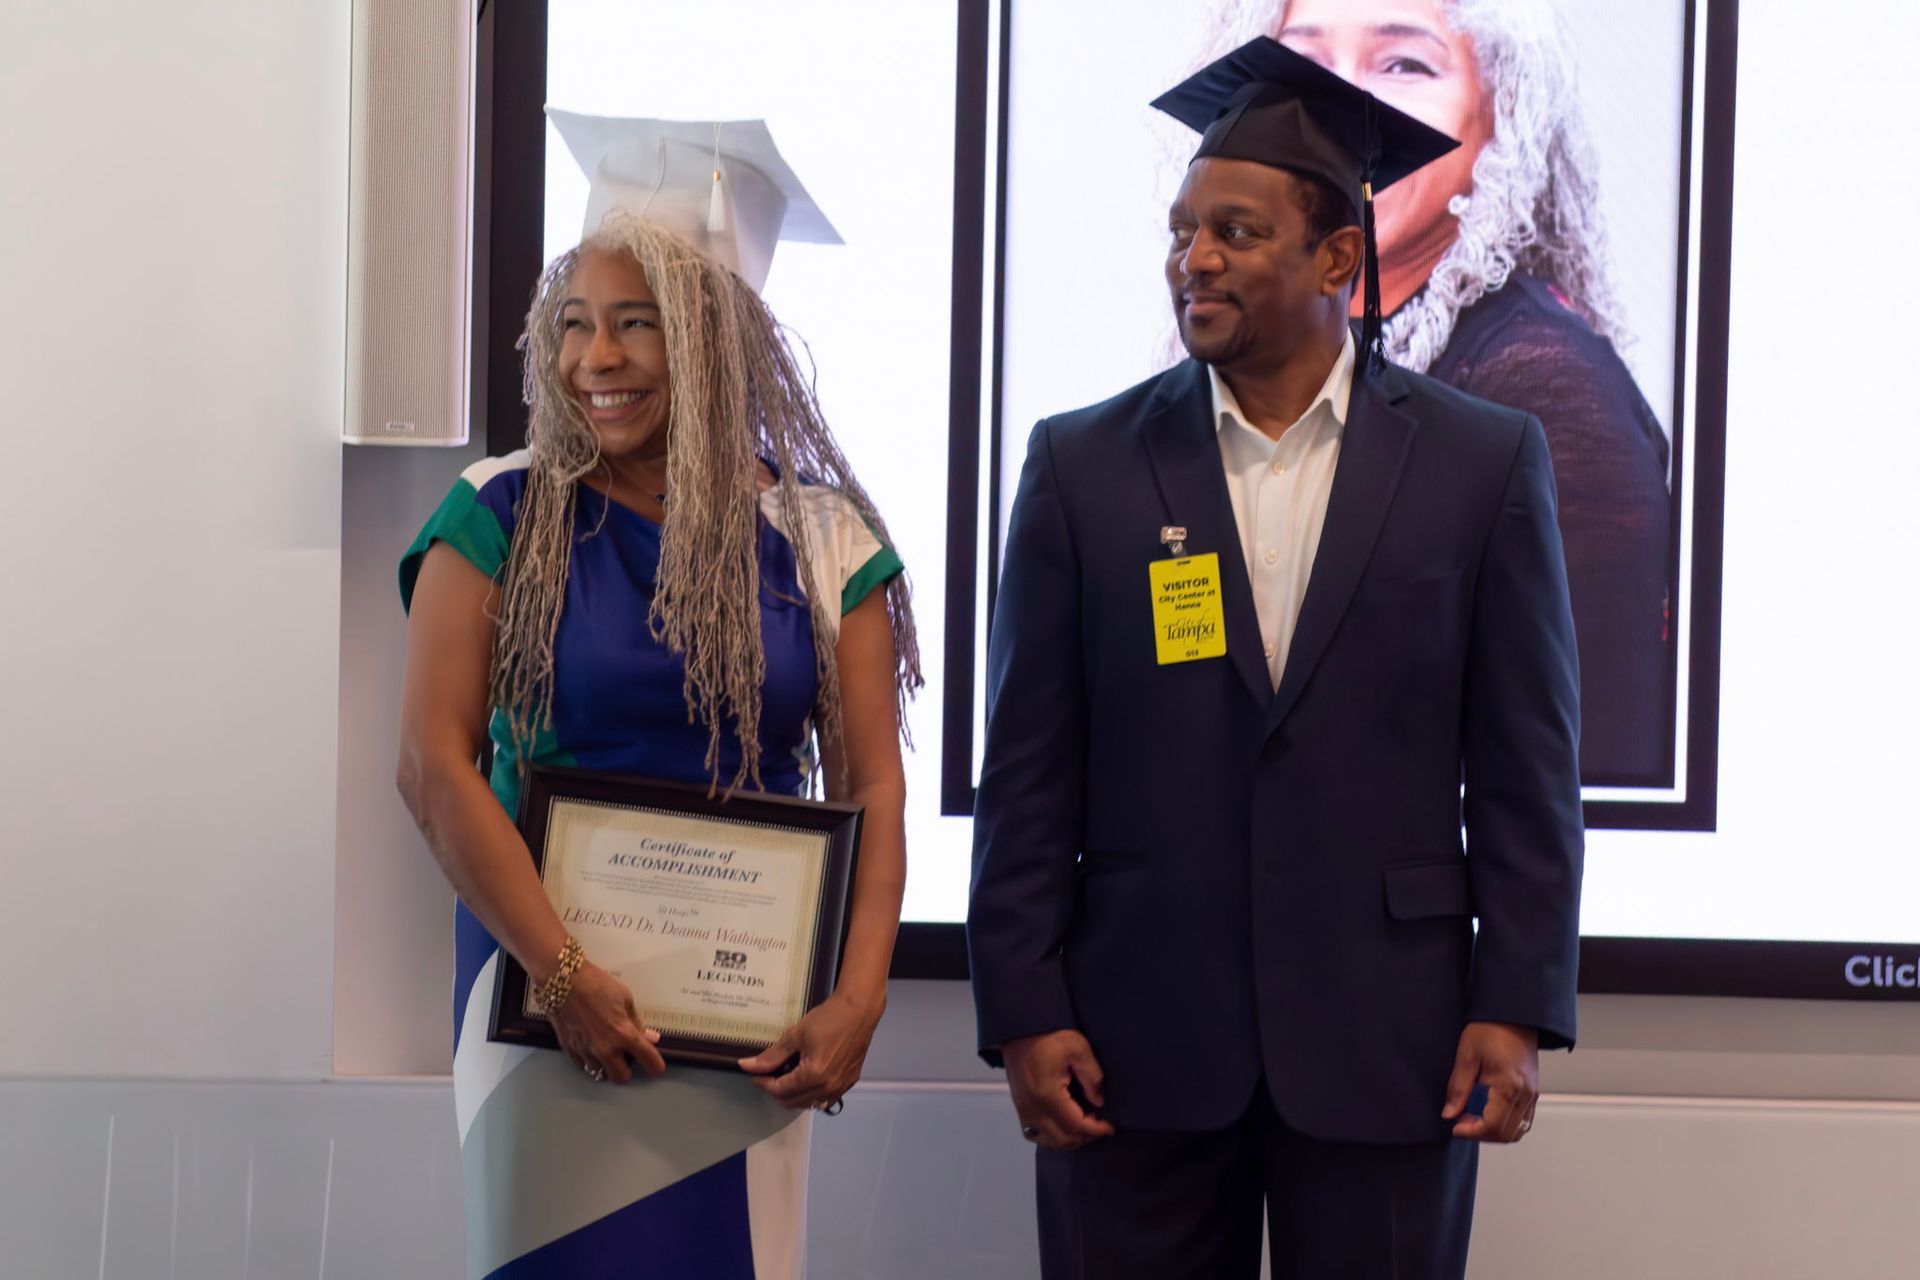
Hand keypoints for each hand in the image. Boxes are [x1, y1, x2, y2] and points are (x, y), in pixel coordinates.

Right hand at [547, 963, 665, 1083]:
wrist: (563, 980)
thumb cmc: (595, 984)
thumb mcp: (625, 998)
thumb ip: (637, 1022)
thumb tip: (650, 1037)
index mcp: (624, 1034)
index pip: (649, 1061)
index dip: (656, 1066)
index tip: (656, 1067)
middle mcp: (605, 1048)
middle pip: (621, 1077)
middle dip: (626, 1069)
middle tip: (626, 1055)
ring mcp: (585, 1051)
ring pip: (600, 1072)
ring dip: (605, 1064)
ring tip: (605, 1045)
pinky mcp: (569, 1049)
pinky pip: (582, 1065)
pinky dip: (588, 1059)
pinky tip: (590, 1044)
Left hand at [737, 991, 881, 1109]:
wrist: (859, 1010)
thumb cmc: (828, 1018)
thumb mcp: (796, 1035)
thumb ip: (771, 1055)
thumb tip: (746, 1066)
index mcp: (813, 1076)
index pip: (780, 1091)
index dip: (763, 1083)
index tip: (755, 1074)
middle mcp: (828, 1088)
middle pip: (792, 1102)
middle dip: (776, 1091)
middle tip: (769, 1074)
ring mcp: (841, 1088)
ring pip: (808, 1103)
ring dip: (793, 1094)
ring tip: (787, 1075)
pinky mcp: (849, 1083)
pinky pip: (824, 1098)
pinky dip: (811, 1093)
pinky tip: (807, 1077)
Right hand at [1001, 1029, 1116, 1150]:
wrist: (1020, 1027)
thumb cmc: (1050, 1034)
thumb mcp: (1078, 1048)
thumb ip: (1092, 1077)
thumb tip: (1099, 1102)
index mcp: (1047, 1095)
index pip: (1076, 1125)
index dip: (1096, 1130)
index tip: (1111, 1127)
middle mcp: (1032, 1108)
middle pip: (1062, 1139)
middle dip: (1085, 1137)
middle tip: (1100, 1126)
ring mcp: (1022, 1109)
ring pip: (1048, 1140)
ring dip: (1069, 1139)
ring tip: (1084, 1127)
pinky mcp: (1018, 1106)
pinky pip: (1034, 1133)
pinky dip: (1051, 1136)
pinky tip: (1063, 1125)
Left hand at [1441, 1021, 1538, 1141]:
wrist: (1513, 1015)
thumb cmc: (1490, 1029)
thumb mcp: (1466, 1056)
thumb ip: (1458, 1088)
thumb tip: (1449, 1113)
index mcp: (1509, 1085)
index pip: (1493, 1126)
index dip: (1471, 1132)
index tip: (1455, 1126)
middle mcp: (1526, 1094)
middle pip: (1507, 1134)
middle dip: (1482, 1134)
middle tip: (1461, 1121)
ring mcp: (1532, 1094)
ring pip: (1517, 1130)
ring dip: (1494, 1131)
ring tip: (1473, 1116)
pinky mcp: (1533, 1092)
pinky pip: (1523, 1120)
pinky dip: (1505, 1123)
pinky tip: (1487, 1110)